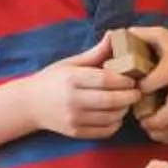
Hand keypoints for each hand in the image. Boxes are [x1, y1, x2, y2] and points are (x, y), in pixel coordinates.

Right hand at [24, 35, 139, 139]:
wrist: (29, 105)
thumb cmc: (52, 80)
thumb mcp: (70, 63)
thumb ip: (95, 53)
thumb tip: (114, 35)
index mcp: (72, 79)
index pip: (105, 79)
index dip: (124, 80)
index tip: (132, 78)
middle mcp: (73, 100)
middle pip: (110, 100)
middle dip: (130, 96)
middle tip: (137, 91)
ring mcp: (74, 119)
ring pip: (111, 117)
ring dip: (124, 109)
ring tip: (126, 102)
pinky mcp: (76, 133)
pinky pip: (105, 131)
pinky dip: (115, 123)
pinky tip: (115, 115)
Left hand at [132, 28, 167, 144]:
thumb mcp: (163, 37)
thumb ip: (141, 35)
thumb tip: (114, 34)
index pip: (162, 76)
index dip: (147, 85)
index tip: (136, 87)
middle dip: (157, 118)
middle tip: (140, 119)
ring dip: (162, 131)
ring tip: (147, 128)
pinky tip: (156, 133)